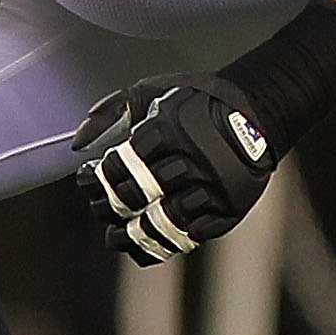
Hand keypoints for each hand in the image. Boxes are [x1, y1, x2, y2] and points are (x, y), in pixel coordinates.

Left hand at [73, 74, 279, 266]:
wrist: (258, 112)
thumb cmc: (198, 102)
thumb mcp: (156, 92)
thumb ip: (114, 110)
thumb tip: (77, 144)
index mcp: (171, 128)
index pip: (121, 164)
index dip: (99, 177)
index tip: (91, 178)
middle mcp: (193, 159)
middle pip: (138, 195)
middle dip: (110, 207)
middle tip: (100, 209)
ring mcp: (214, 187)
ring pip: (163, 221)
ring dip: (132, 234)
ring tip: (116, 235)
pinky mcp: (229, 209)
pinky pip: (191, 236)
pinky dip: (165, 242)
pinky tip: (148, 238)